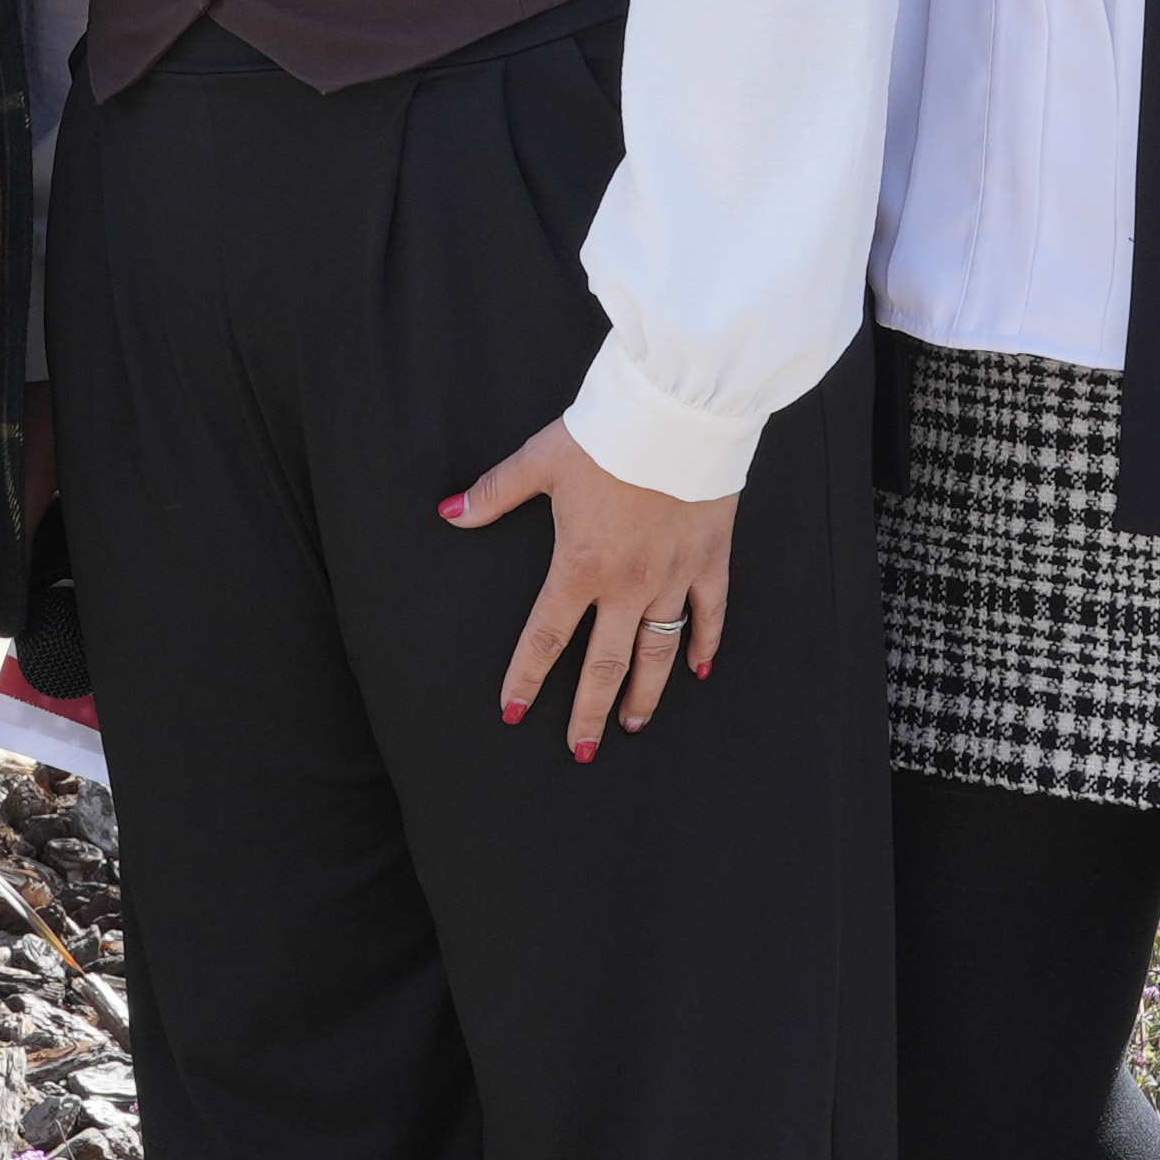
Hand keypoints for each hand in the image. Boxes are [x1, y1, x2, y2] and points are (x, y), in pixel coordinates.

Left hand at [444, 415, 734, 758]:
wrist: (677, 410)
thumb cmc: (608, 433)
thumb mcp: (541, 460)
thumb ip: (494, 494)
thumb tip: (449, 512)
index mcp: (580, 566)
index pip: (545, 639)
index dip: (526, 679)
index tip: (514, 713)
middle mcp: (627, 584)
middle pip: (605, 665)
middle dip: (590, 713)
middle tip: (581, 750)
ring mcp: (672, 576)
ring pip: (659, 652)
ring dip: (645, 693)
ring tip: (633, 724)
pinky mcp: (709, 559)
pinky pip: (709, 614)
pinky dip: (706, 644)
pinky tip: (700, 672)